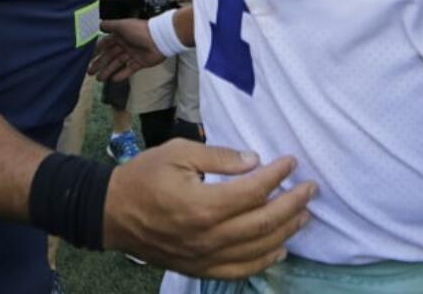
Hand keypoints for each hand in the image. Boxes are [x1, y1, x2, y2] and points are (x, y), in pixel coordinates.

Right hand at [89, 19, 164, 81]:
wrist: (160, 39)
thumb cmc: (140, 30)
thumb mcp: (122, 25)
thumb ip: (109, 25)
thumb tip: (97, 23)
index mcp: (120, 35)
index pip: (105, 44)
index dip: (97, 51)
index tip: (88, 58)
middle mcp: (125, 44)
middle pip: (110, 56)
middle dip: (100, 64)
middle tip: (89, 72)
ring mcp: (133, 54)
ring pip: (117, 64)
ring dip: (108, 71)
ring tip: (99, 79)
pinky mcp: (140, 62)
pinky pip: (129, 70)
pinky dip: (121, 75)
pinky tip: (113, 80)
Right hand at [103, 140, 314, 277]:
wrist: (112, 213)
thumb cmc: (144, 176)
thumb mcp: (179, 152)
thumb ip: (219, 157)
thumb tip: (254, 161)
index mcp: (203, 205)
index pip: (253, 191)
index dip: (277, 175)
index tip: (291, 161)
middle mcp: (208, 236)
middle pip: (263, 222)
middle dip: (293, 204)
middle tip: (311, 189)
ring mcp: (205, 257)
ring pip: (257, 249)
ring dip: (286, 231)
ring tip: (304, 215)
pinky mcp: (200, 268)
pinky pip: (240, 270)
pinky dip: (264, 261)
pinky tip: (280, 249)